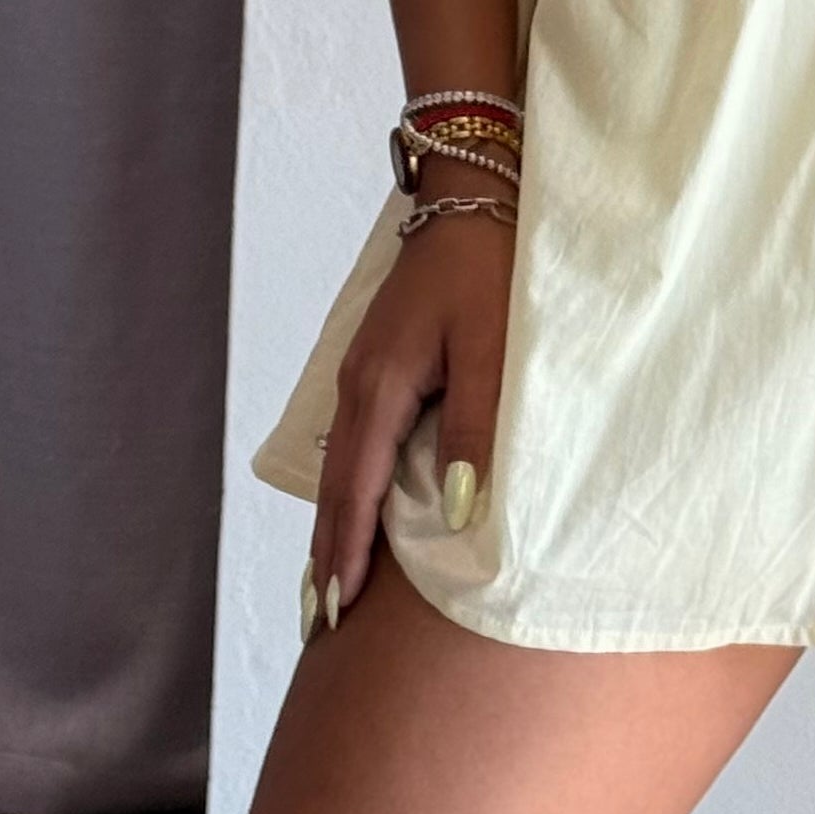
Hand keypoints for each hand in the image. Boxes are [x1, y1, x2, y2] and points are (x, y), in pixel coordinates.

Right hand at [304, 213, 509, 634]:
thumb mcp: (494, 350)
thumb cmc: (490, 268)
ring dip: (336, 523)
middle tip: (320, 618)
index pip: (357, 491)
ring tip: (332, 579)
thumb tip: (460, 510)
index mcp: (382, 386)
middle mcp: (360, 385)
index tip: (335, 610)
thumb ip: (477, 429)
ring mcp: (364, 373)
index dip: (347, 554)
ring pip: (342, 465)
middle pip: (336, 486)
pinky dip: (350, 487)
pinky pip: (355, 442)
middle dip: (328, 552)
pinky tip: (357, 506)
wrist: (473, 195)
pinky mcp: (380, 363)